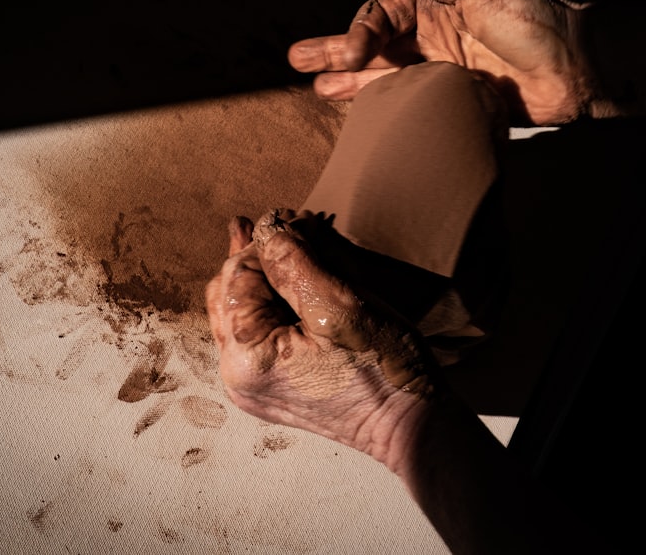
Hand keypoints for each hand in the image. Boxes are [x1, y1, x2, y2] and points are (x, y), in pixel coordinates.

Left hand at [205, 209, 435, 465]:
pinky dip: (274, 301)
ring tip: (280, 239)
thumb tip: (267, 225)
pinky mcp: (274, 385)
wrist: (413, 428)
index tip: (297, 217)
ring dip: (265, 274)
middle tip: (284, 220)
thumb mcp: (340, 305)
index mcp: (246, 357)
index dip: (266, 241)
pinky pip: (261, 331)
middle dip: (260, 255)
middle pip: (232, 293)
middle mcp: (238, 375)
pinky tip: (288, 278)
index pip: (237, 276)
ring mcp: (254, 384)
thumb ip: (294, 262)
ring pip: (244, 310)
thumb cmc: (383, 370)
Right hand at [287, 0, 594, 125]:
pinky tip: (353, 110)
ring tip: (317, 89)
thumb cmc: (533, 18)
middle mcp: (431, 33)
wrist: (575, 69)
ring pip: (382, 74)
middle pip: (372, 42)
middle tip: (297, 61)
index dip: (359, 31)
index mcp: (435, 0)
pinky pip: (405, 103)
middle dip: (334, 50)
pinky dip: (378, 105)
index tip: (346, 53)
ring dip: (348, 79)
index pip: (382, 13)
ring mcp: (438, 69)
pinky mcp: (448, 100)